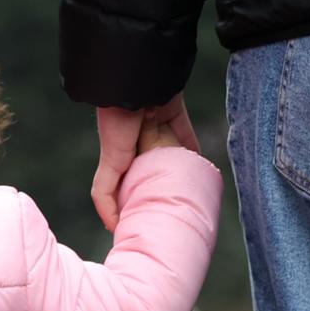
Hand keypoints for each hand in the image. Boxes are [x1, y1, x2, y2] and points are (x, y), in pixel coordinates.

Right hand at [92, 96, 199, 228]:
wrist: (133, 83)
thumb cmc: (116, 124)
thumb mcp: (109, 165)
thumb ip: (105, 195)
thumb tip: (113, 227)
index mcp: (120, 154)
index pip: (127, 182)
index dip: (134, 199)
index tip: (145, 219)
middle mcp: (137, 142)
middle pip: (153, 169)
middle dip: (160, 186)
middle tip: (174, 210)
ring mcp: (156, 127)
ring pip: (171, 155)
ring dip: (179, 171)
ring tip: (191, 193)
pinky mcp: (172, 113)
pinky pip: (186, 136)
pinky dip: (195, 152)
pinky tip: (203, 168)